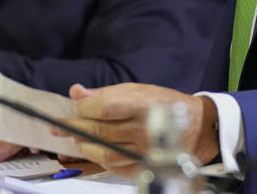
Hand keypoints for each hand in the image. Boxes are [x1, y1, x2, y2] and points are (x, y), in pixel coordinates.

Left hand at [57, 83, 218, 177]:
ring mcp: (143, 153)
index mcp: (143, 105)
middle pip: (100, 131)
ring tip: (76, 139)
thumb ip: (107, 93)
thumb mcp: (140, 89)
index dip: (84, 107)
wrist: (196, 129)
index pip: (105, 109)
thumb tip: (77, 93)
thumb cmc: (165, 104)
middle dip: (75, 127)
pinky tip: (93, 151)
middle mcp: (143, 131)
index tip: (75, 104)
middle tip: (60, 126)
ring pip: (104, 153)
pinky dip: (100, 159)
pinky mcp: (144, 167)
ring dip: (85, 146)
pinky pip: (115, 167)